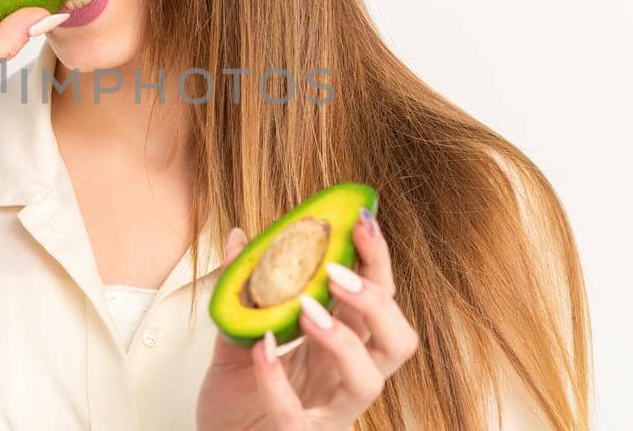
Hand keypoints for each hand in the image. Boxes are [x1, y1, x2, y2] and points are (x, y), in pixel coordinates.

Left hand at [196, 210, 419, 429]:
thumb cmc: (237, 401)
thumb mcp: (236, 337)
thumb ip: (242, 291)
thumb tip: (241, 237)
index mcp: (340, 345)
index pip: (378, 298)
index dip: (377, 261)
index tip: (361, 221)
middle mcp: (344, 378)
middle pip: (396, 340)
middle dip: (376, 301)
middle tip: (336, 272)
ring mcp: (328, 412)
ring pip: (368, 381)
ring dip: (341, 340)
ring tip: (305, 309)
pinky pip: (298, 417)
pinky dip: (278, 382)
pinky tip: (262, 352)